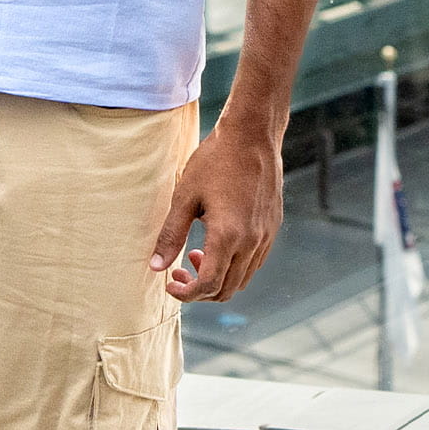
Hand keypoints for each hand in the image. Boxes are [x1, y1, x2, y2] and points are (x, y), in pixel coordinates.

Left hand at [149, 117, 284, 302]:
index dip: (187, 294)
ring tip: (195, 254)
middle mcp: (252, 241)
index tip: (170, 285)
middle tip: (178, 272)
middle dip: (200, 290)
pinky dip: (234, 266)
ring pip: (243, 279)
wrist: (252, 135)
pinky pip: (254, 262)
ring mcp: (266, 236)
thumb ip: (170, 235)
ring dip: (218, 278)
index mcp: (228, 235)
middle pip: (227, 290)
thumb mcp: (185, 196)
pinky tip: (217, 243)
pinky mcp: (272, 227)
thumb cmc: (215, 161)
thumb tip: (156, 266)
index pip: (209, 285)